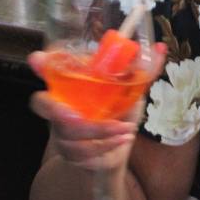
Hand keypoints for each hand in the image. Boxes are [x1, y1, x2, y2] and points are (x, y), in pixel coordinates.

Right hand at [28, 45, 166, 170]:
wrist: (120, 144)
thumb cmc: (120, 109)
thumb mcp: (133, 87)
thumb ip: (142, 69)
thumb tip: (161, 48)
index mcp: (73, 81)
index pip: (48, 68)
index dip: (40, 64)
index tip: (38, 59)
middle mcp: (60, 103)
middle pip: (41, 104)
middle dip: (54, 110)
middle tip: (74, 116)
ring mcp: (61, 129)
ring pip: (68, 133)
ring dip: (99, 131)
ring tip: (125, 129)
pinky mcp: (69, 151)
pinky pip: (80, 151)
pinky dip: (105, 145)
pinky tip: (121, 138)